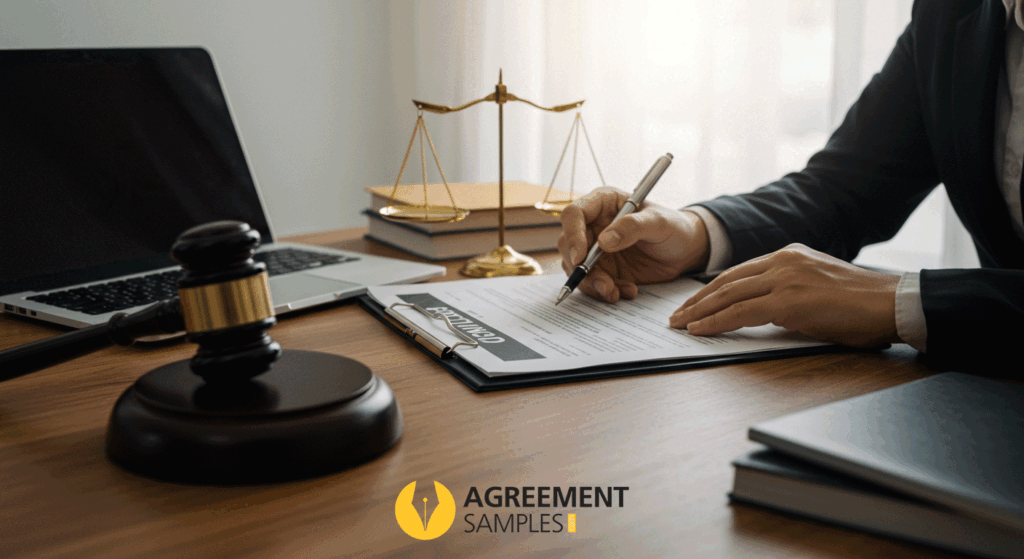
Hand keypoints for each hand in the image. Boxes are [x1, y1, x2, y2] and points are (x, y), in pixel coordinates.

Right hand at [557, 187, 710, 302]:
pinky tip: (626, 291)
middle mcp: (593, 225)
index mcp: (603, 203)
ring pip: (575, 268)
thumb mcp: (659, 223)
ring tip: (616, 292)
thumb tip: (604, 241)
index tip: (581, 257)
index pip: (574, 214)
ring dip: (593, 284)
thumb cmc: (673, 227)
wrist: (684, 251)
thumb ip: (633, 227)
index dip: (572, 234)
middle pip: (568, 244)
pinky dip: (605, 291)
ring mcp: (594, 249)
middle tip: (604, 283)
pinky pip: (591, 283)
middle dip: (582, 268)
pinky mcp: (601, 269)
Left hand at [669, 243, 900, 346]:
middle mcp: (783, 260)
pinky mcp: (789, 300)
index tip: (692, 304)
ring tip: (680, 325)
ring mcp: (785, 278)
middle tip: (676, 315)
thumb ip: (787, 292)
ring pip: (728, 295)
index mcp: (789, 255)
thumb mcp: (816, 289)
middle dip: (696, 301)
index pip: (739, 273)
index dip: (711, 290)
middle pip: (726, 281)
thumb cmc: (862, 305)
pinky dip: (716, 321)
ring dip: (699, 312)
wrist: (892, 304)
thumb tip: (762, 312)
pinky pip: (741, 311)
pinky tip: (700, 330)